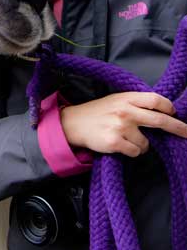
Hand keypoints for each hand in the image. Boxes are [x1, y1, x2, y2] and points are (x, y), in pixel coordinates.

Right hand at [60, 92, 186, 157]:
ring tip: (124, 138)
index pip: (155, 100)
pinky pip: (135, 152)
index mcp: (126, 98)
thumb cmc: (98, 112)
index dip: (168, 107)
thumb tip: (161, 112)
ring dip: (140, 144)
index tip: (174, 113)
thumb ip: (135, 103)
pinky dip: (131, 151)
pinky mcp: (115, 142)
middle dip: (178, 128)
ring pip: (146, 143)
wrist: (74, 123)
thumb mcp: (116, 100)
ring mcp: (120, 127)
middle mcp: (125, 111)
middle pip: (159, 120)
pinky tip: (118, 145)